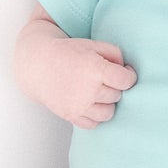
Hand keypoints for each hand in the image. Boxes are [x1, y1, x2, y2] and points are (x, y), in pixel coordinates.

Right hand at [22, 34, 137, 128]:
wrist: (38, 65)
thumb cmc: (67, 52)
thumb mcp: (93, 44)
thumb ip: (115, 54)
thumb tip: (127, 70)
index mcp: (95, 69)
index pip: (126, 81)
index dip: (129, 75)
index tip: (124, 72)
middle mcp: (88, 89)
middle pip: (117, 95)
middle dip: (114, 86)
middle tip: (104, 78)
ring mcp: (79, 105)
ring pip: (108, 113)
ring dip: (107, 103)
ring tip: (98, 92)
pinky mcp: (71, 116)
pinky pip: (93, 124)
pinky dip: (95, 115)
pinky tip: (90, 103)